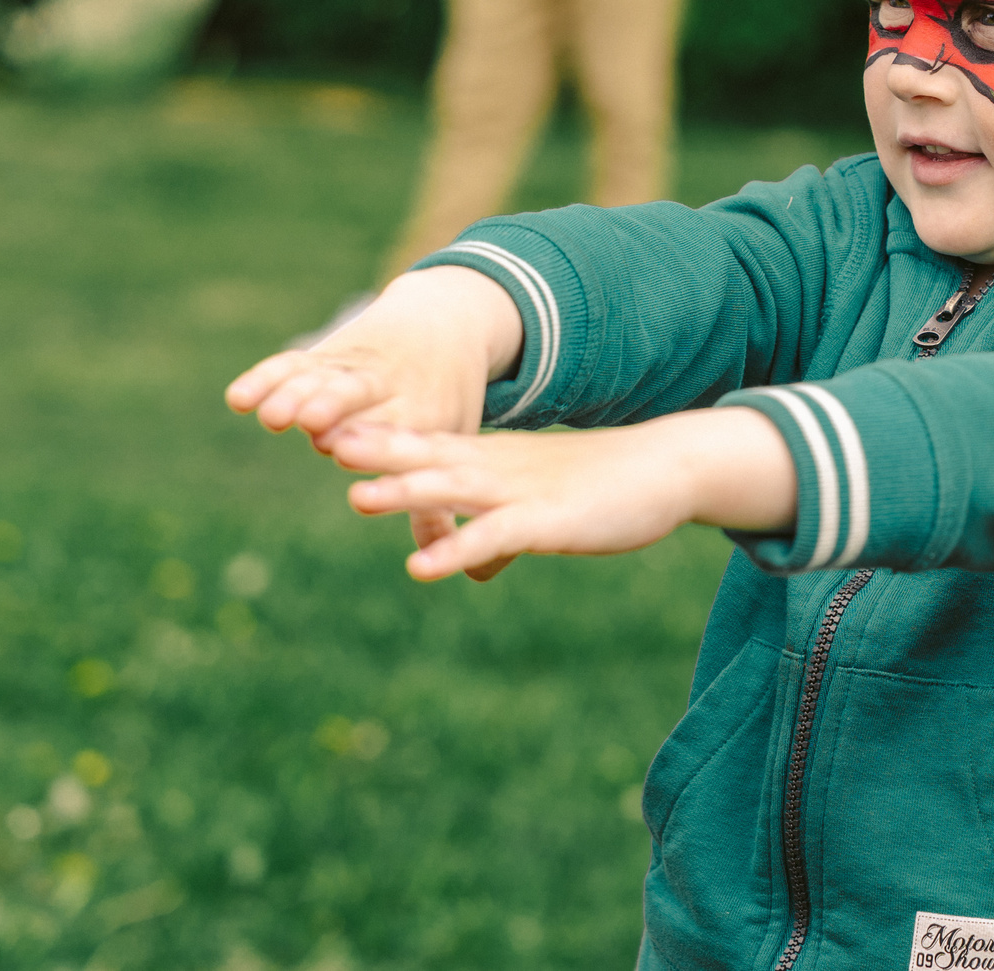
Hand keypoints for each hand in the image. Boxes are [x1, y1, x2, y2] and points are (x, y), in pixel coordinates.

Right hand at [225, 267, 523, 569]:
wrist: (445, 324)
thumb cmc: (445, 399)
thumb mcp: (450, 443)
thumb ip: (435, 502)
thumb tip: (452, 562)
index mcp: (423, 410)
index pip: (398, 428)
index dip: (375, 442)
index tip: (349, 455)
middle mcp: (386, 384)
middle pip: (360, 393)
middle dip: (336, 408)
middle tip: (312, 427)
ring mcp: (353, 367)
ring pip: (323, 377)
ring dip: (296, 394)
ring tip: (272, 417)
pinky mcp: (326, 353)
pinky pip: (292, 363)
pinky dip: (265, 378)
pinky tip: (237, 400)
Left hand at [332, 408, 798, 580]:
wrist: (670, 467)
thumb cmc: (605, 483)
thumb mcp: (541, 498)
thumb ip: (498, 524)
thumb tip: (469, 560)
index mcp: (494, 459)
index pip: (428, 441)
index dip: (380, 436)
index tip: (329, 428)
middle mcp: (499, 468)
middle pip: (430, 455)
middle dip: (377, 451)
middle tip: (323, 440)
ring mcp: (521, 493)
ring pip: (455, 488)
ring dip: (406, 491)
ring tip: (357, 498)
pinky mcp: (547, 522)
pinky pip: (492, 537)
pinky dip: (455, 549)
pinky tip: (422, 565)